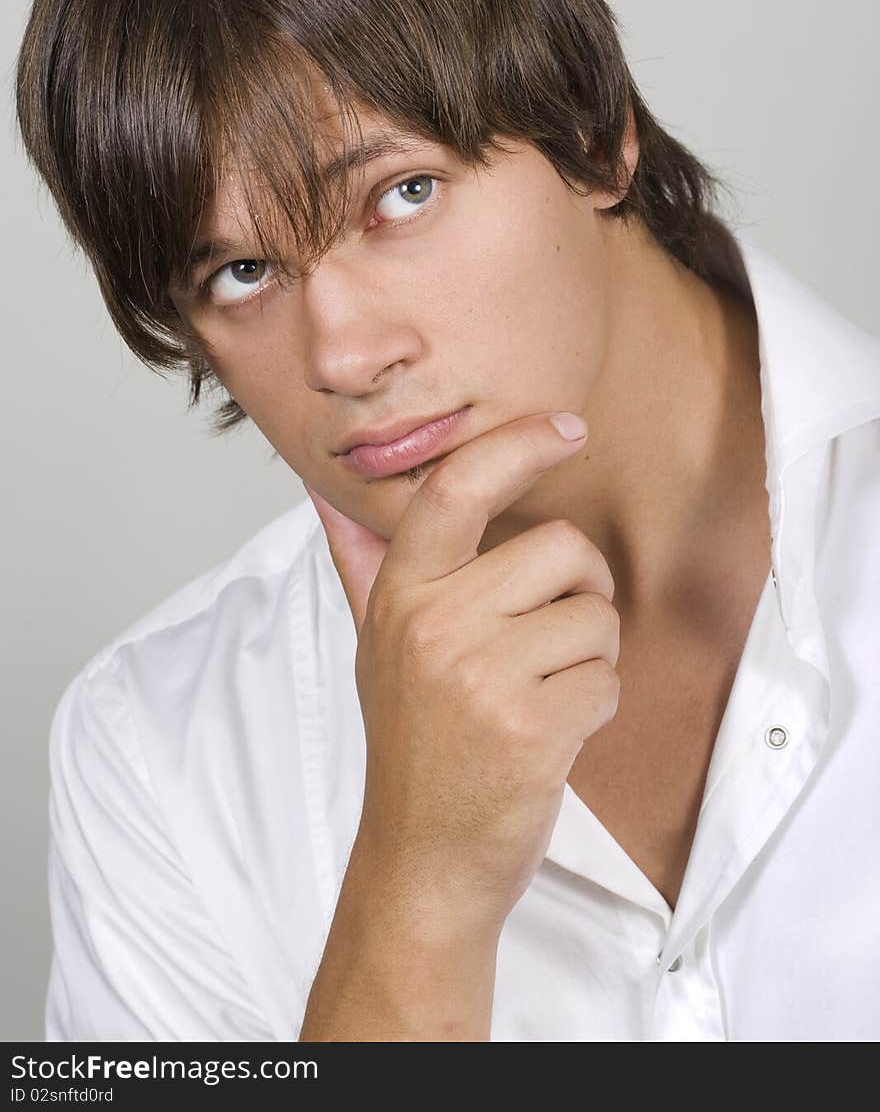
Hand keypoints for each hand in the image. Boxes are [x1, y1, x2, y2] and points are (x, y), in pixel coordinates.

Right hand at [303, 411, 618, 936]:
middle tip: (548, 638)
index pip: (456, 490)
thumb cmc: (413, 747)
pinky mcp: (531, 728)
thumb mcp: (376, 647)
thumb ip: (361, 566)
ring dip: (589, 657)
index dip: (516, 445)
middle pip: (563, 549)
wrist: (422, 862)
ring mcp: (481, 677)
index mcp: (400, 595)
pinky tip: (550, 733)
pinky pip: (609, 678)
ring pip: (596, 615)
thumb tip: (327, 495)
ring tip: (538, 694)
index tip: (565, 428)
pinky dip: (596, 706)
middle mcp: (434, 625)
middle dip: (582, 589)